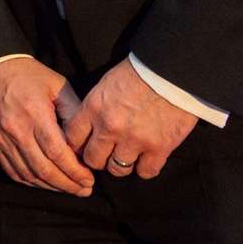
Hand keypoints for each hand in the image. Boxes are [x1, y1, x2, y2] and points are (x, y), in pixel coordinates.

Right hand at [0, 58, 92, 195]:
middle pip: (44, 169)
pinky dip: (31, 181)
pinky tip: (45, 182)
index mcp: (34, 114)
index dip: (75, 171)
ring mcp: (2, 139)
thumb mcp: (57, 85)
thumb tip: (84, 140)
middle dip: (68, 184)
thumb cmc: (27, 76)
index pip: (57, 153)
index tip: (89, 179)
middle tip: (84, 190)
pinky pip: (13, 171)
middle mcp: (16, 130)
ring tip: (69, 188)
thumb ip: (73, 112)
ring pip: (29, 174)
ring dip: (51, 186)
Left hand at [64, 59, 197, 179]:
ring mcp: (134, 140)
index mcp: (94, 108)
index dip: (77, 145)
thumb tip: (88, 127)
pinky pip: (146, 172)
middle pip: (93, 159)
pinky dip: (145, 168)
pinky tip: (147, 159)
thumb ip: (95, 108)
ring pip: (117, 169)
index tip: (84, 146)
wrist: (170, 71)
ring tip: (127, 156)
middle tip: (106, 154)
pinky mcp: (159, 148)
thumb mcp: (105, 85)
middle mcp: (110, 127)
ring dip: (121, 164)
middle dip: (98, 158)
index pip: (73, 138)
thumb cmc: (137, 73)